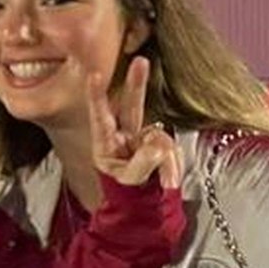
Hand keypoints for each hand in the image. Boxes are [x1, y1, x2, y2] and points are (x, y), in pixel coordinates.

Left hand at [88, 56, 181, 190]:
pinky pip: (172, 148)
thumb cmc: (129, 194)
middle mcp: (124, 136)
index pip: (100, 115)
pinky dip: (173, 163)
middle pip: (130, 105)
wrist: (145, 206)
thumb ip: (143, 162)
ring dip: (165, 158)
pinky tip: (168, 177)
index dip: (97, 95)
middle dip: (136, 83)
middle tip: (140, 61)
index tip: (95, 75)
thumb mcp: (130, 180)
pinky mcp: (160, 144)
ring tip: (163, 180)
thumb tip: (158, 142)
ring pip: (160, 137)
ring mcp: (143, 139)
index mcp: (106, 143)